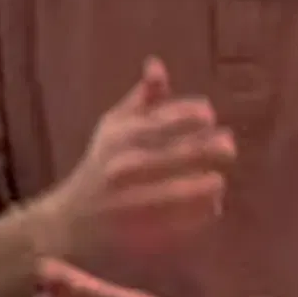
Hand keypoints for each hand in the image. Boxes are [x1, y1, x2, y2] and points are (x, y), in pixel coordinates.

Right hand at [34, 57, 236, 275]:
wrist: (70, 223)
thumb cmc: (101, 167)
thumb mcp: (113, 127)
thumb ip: (141, 99)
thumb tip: (156, 64)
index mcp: (124, 134)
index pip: (178, 116)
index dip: (201, 115)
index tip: (207, 120)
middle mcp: (129, 165)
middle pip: (193, 150)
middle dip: (219, 147)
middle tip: (227, 148)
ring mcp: (139, 200)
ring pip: (196, 188)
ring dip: (213, 182)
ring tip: (216, 180)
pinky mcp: (148, 232)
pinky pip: (192, 219)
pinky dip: (207, 210)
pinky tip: (209, 205)